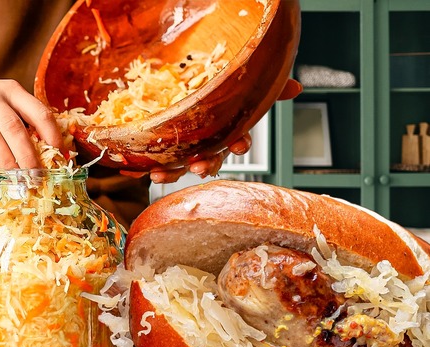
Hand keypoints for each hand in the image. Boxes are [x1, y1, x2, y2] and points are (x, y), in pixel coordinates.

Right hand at [0, 76, 64, 168]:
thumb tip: (45, 152)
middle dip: (27, 154)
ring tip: (18, 177)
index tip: (59, 153)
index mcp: (10, 89)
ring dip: (7, 160)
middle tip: (37, 175)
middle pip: (14, 127)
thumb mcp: (0, 101)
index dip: (50, 133)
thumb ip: (20, 120)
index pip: (37, 110)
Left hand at [122, 78, 303, 183]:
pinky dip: (143, 168)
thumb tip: (296, 87)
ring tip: (158, 174)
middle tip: (199, 167)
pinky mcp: (163, 153)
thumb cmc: (219, 101)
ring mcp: (184, 151)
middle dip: (205, 164)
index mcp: (226, 132)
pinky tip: (135, 170)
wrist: (183, 97)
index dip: (239, 143)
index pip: (237, 140)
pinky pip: (155, 162)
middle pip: (209, 158)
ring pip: (179, 166)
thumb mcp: (242, 90)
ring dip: (170, 172)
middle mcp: (206, 145)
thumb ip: (266, 90)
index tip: (240, 146)